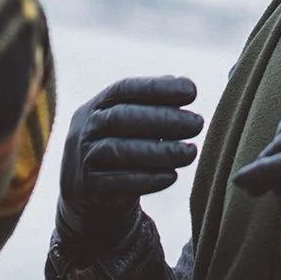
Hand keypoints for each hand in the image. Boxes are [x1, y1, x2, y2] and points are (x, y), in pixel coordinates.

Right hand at [56, 75, 203, 260]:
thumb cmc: (118, 148)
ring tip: (190, 152)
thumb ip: (152, 104)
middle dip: (162, 119)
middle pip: (121, 118)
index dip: (157, 88)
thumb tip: (184, 84)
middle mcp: (85, 128)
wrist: (86, 196)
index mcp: (96, 105)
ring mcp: (83, 158)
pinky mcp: (86, 188)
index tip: (191, 91)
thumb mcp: (127, 123)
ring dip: (159, 151)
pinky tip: (171, 176)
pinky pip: (117, 182)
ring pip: (119, 151)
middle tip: (197, 123)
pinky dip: (146, 179)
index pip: (124, 88)